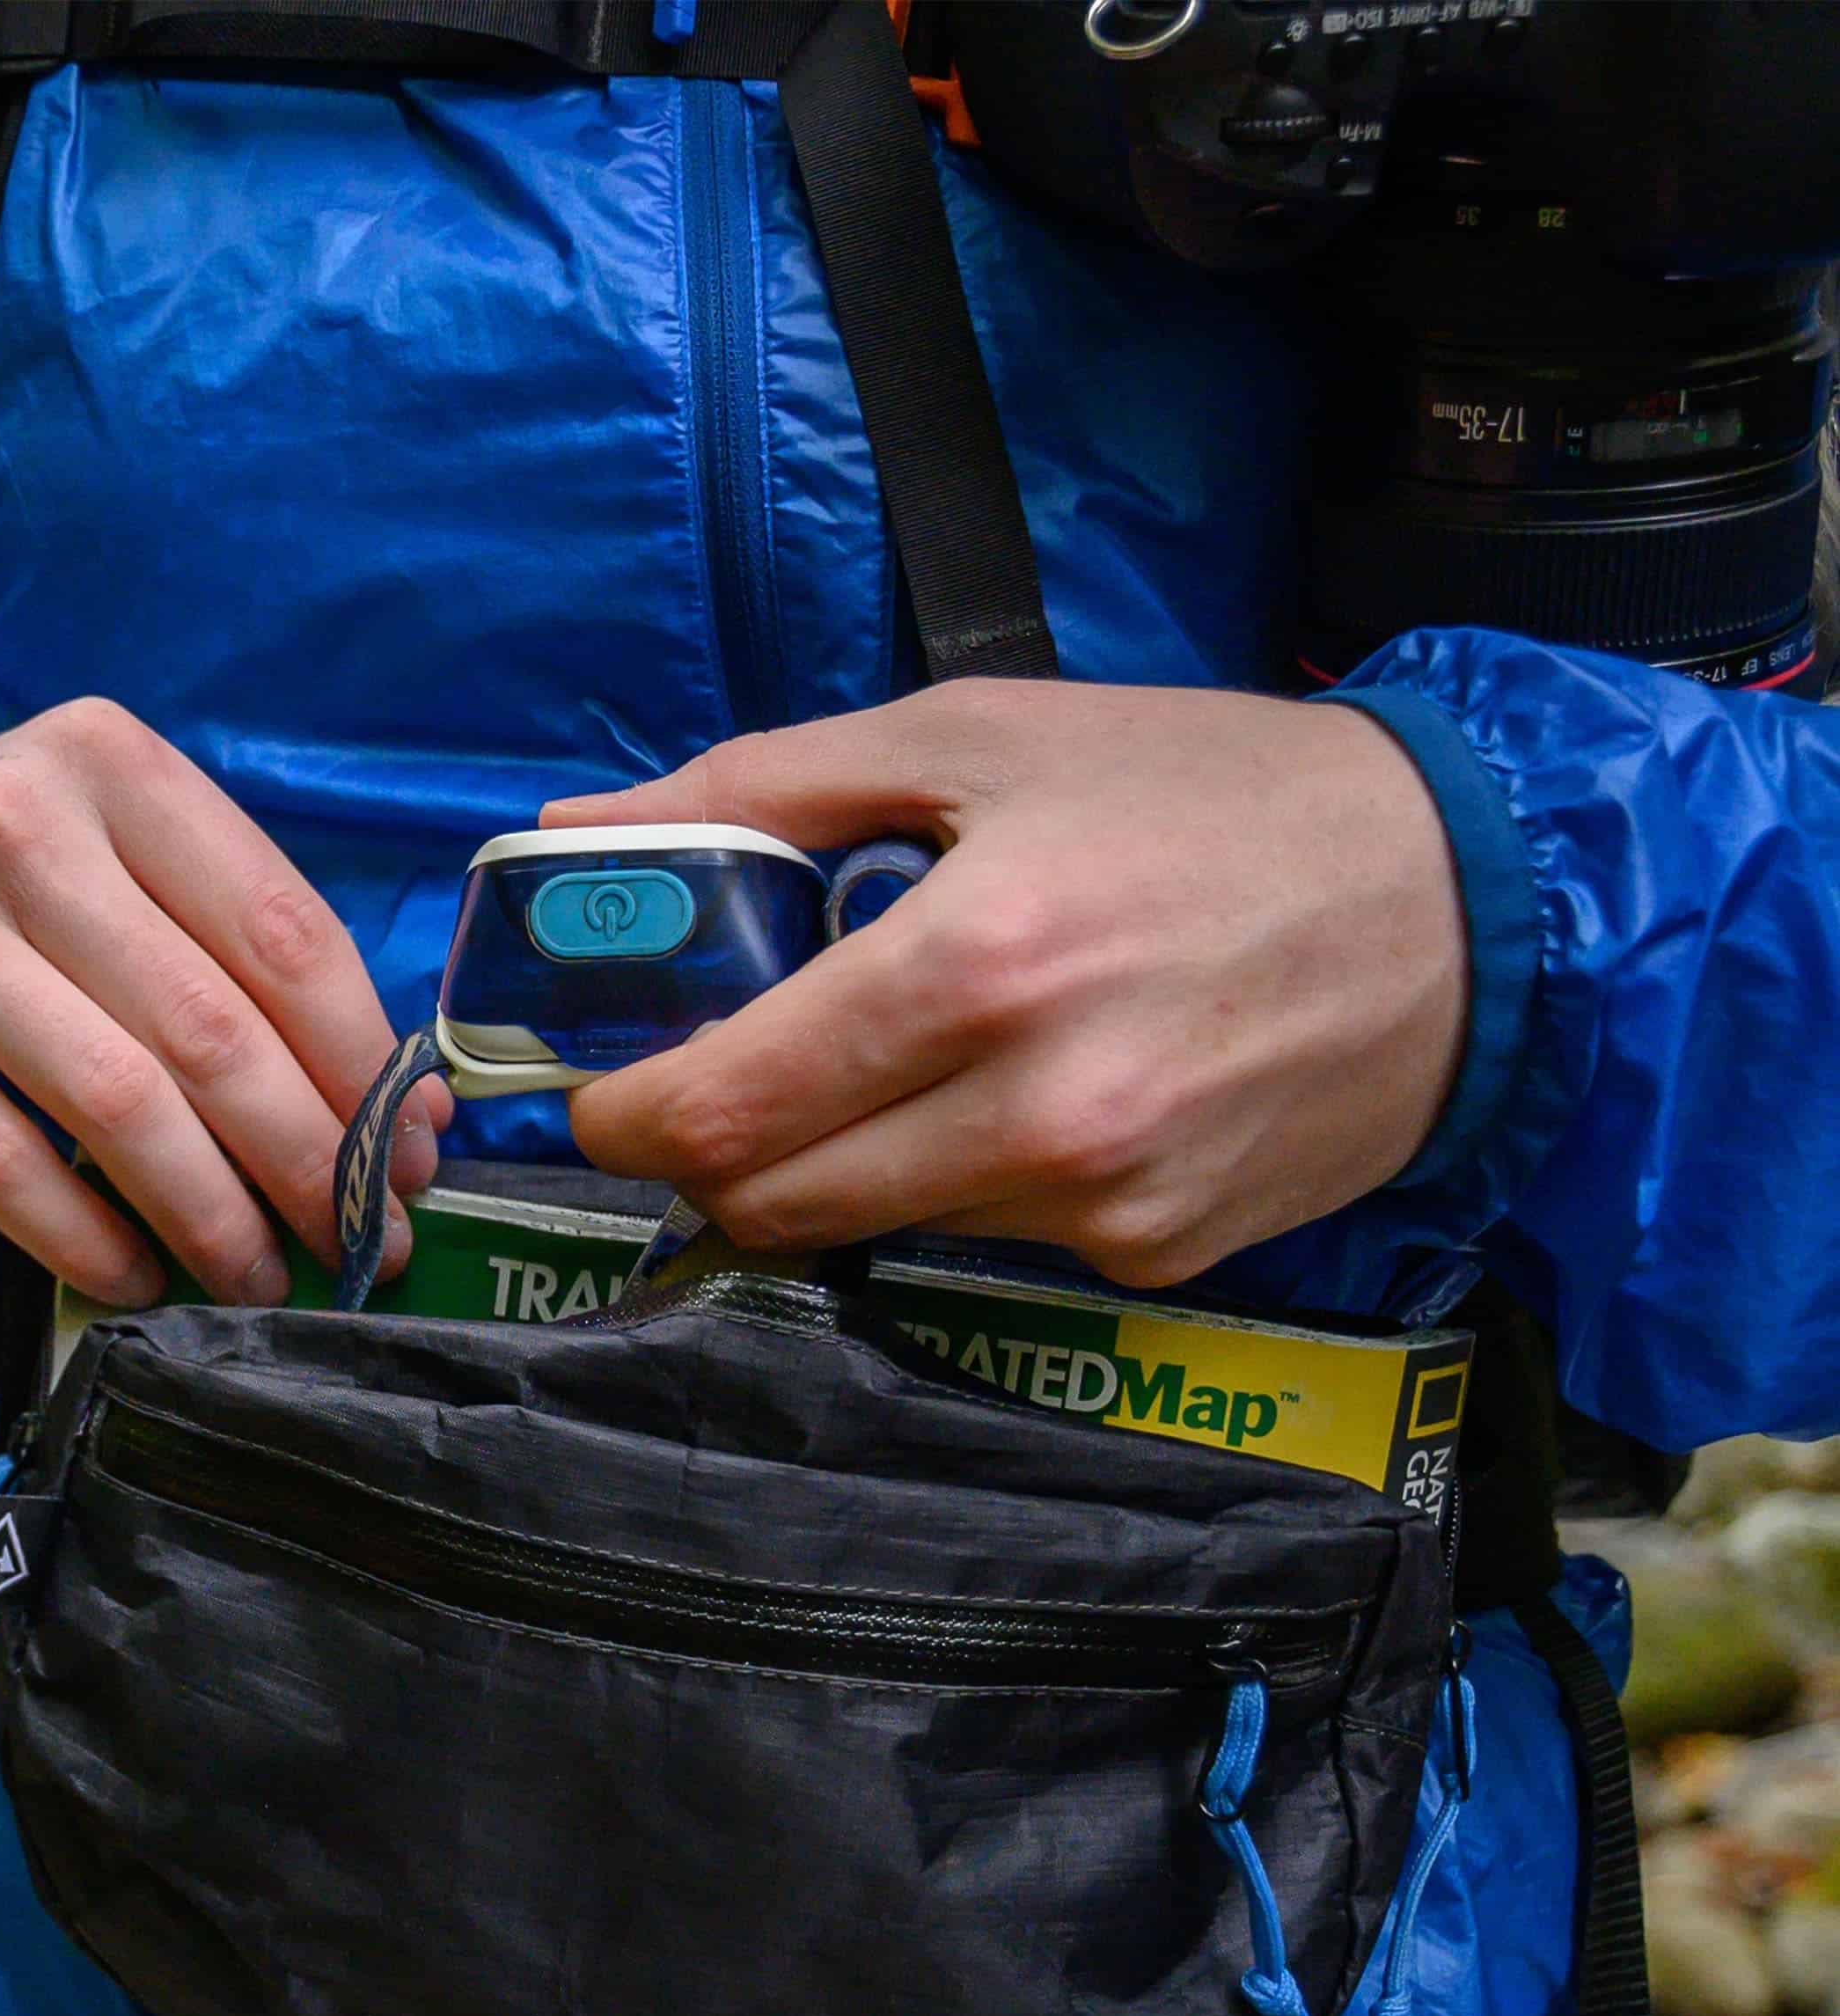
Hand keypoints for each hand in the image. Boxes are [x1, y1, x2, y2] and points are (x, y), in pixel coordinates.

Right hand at [0, 699, 445, 1304]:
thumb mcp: (107, 872)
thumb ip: (237, 965)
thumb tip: (402, 1114)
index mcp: (113, 764)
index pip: (282, 931)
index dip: (362, 1062)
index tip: (406, 1157)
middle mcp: (13, 818)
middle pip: (208, 1028)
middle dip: (306, 1161)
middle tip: (359, 1244)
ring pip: (111, 1100)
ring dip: (208, 1216)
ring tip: (258, 1277)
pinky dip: (82, 1237)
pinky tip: (135, 1279)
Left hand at [549, 681, 1466, 1287]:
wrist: (1462, 903)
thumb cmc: (1204, 792)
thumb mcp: (976, 738)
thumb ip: (758, 789)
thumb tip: (573, 835)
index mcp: (973, 966)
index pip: (724, 1113)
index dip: (625, 1116)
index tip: (604, 1089)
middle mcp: (1035, 1113)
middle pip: (773, 1205)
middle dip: (711, 1156)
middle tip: (722, 1083)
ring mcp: (1100, 1205)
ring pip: (874, 1230)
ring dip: (840, 1167)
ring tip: (906, 1062)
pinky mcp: (1154, 1258)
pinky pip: (988, 1243)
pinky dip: (961, 1183)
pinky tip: (1029, 1097)